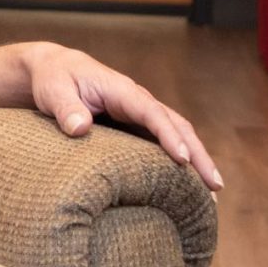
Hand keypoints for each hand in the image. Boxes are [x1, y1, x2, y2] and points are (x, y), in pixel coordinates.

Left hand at [20, 43, 223, 190]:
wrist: (53, 70)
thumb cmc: (54, 80)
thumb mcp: (54, 91)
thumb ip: (66, 108)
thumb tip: (79, 129)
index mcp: (122, 91)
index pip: (152, 113)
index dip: (169, 136)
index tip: (182, 160)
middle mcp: (138, 102)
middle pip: (177, 125)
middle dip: (198, 154)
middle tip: (214, 186)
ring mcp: (139, 115)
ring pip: (177, 135)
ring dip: (196, 162)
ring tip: (212, 196)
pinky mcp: (135, 127)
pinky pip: (163, 144)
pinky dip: (180, 163)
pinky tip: (187, 188)